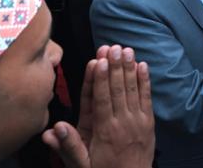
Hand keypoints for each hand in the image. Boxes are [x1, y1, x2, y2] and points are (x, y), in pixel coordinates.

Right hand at [42, 45, 154, 167]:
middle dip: (114, 67)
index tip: (97, 60)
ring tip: (126, 50)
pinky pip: (147, 98)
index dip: (99, 79)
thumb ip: (69, 147)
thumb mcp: (82, 166)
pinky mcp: (149, 123)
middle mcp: (123, 123)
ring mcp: (138, 121)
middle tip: (112, 47)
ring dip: (129, 68)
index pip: (101, 100)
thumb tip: (54, 130)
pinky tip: (142, 66)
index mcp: (105, 131)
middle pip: (117, 89)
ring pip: (132, 90)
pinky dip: (145, 81)